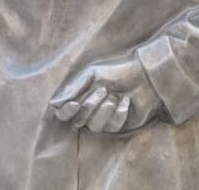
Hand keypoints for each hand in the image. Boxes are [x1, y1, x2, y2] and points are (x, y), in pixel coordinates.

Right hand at [49, 55, 163, 133]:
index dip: (66, 112)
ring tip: (115, 96)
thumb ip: (74, 87)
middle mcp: (90, 111)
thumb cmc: (117, 71)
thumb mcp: (93, 73)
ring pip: (95, 126)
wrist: (144, 75)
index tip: (74, 104)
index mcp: (80, 98)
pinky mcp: (119, 125)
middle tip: (104, 90)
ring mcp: (104, 120)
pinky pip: (113, 126)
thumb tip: (53, 103)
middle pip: (79, 120)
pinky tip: (126, 101)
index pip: (64, 113)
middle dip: (90, 106)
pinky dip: (120, 112)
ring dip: (105, 110)